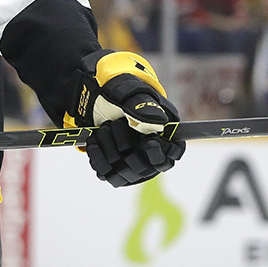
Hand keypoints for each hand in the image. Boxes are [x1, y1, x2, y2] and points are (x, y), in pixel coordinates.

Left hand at [65, 50, 184, 186]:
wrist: (95, 97)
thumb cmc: (119, 92)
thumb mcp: (130, 92)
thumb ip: (144, 106)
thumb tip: (159, 121)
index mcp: (163, 132)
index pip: (173, 153)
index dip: (161, 151)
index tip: (148, 141)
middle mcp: (150, 152)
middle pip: (145, 167)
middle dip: (125, 144)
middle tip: (114, 124)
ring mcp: (132, 163)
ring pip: (125, 173)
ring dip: (109, 150)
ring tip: (102, 129)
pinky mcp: (114, 169)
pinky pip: (107, 175)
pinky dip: (97, 158)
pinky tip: (93, 141)